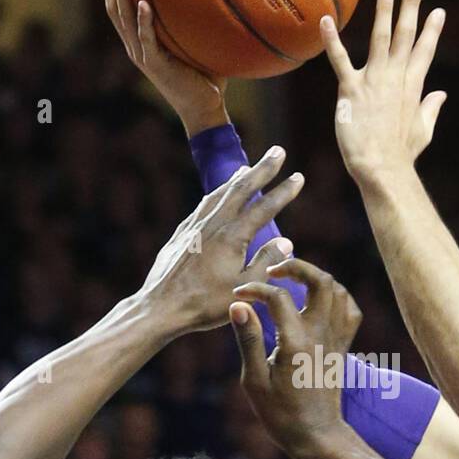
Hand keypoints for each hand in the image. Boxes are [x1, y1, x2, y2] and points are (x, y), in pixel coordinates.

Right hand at [98, 0, 228, 136]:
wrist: (204, 110)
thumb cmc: (204, 78)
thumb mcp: (195, 44)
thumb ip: (196, 22)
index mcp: (142, 42)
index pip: (121, 10)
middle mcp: (137, 47)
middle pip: (115, 10)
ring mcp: (144, 56)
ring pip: (125, 20)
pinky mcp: (155, 65)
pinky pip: (147, 39)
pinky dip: (143, 21)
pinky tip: (142, 3)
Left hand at [141, 147, 302, 332]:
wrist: (160, 307)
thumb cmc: (204, 305)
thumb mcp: (243, 287)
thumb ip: (266, 262)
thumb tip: (286, 241)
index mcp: (232, 238)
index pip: (264, 208)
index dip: (283, 191)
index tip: (298, 176)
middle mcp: (212, 225)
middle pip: (241, 189)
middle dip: (262, 169)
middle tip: (278, 151)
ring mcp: (194, 227)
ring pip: (219, 194)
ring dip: (237, 179)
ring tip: (248, 168)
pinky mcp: (181, 235)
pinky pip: (203, 206)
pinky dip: (217, 195)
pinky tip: (217, 196)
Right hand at [229, 257, 359, 456]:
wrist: (317, 436)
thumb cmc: (280, 415)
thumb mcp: (254, 381)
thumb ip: (248, 339)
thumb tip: (238, 305)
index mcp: (296, 343)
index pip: (278, 297)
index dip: (254, 289)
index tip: (239, 297)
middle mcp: (321, 336)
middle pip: (321, 281)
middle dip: (295, 267)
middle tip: (273, 271)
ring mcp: (336, 340)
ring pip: (337, 290)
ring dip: (315, 278)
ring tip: (291, 282)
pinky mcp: (342, 347)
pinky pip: (349, 310)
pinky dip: (335, 297)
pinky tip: (316, 302)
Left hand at [321, 0, 447, 187]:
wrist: (382, 168)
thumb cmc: (401, 156)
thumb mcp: (423, 131)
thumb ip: (431, 109)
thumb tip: (441, 95)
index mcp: (413, 87)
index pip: (424, 52)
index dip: (432, 30)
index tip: (439, 12)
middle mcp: (396, 78)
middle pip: (406, 36)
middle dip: (411, 8)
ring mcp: (374, 81)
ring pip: (380, 39)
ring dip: (383, 13)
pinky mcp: (351, 90)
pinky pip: (340, 60)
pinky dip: (331, 40)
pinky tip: (325, 20)